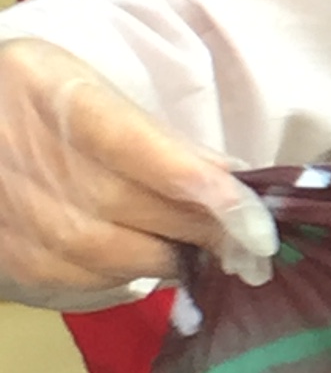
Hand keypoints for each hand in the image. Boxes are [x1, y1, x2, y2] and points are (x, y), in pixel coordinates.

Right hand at [0, 38, 277, 309]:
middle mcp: (30, 157)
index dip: (214, 195)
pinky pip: (90, 285)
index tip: (263, 229)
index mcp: (57, 94)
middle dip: (207, 234)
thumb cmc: (34, 102)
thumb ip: (153, 134)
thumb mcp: (84, 87)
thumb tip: (232, 180)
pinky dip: (132, 278)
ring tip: (201, 249)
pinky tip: (150, 260)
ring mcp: (15, 216)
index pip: (151, 154)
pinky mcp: (12, 261)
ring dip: (175, 259)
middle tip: (252, 248)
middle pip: (141, 211)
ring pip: (120, 259)